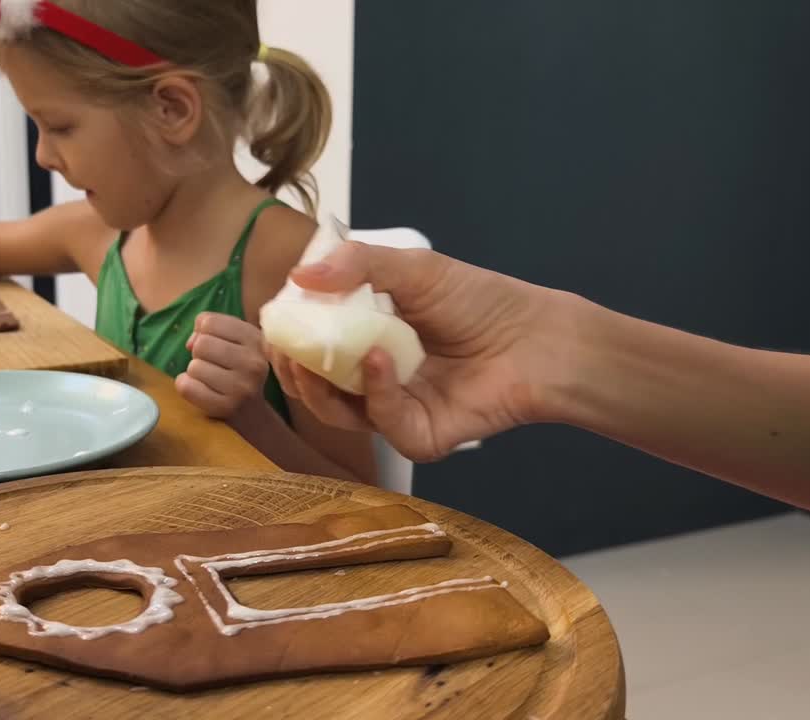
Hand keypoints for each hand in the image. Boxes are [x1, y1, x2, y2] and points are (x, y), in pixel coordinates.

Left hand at [176, 313, 271, 419]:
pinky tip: (199, 389)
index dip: (203, 332)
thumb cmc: (237, 369)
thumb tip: (191, 342)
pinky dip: (186, 386)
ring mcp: (242, 387)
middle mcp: (253, 362)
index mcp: (255, 339)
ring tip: (210, 378)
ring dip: (195, 372)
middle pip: (201, 344)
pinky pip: (187, 388)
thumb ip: (210, 329)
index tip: (214, 343)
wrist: (252, 412)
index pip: (209, 322)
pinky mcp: (226, 407)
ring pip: (194, 366)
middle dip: (199, 353)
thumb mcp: (235, 342)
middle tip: (212, 364)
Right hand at [268, 242, 572, 461]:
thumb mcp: (413, 269)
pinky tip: (379, 360)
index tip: (273, 321)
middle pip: (313, 385)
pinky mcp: (417, 436)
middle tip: (284, 347)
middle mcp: (372, 377)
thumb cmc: (478, 301)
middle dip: (292, 368)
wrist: (536, 340)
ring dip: (323, 383)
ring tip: (321, 354)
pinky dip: (375, 392)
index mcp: (365, 337)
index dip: (288, 336)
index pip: (311, 343)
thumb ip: (356, 264)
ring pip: (336, 412)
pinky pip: (382, 422)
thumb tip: (298, 274)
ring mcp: (393, 410)